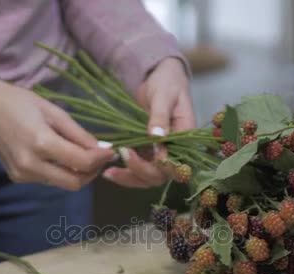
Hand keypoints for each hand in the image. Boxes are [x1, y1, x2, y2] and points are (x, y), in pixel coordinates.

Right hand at [0, 80, 114, 190]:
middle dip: (91, 172)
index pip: (82, 163)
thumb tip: (102, 149)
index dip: (101, 159)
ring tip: (77, 152)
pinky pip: (47, 179)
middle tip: (97, 157)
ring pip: (62, 183)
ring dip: (75, 172)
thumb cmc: (21, 103)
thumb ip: (79, 134)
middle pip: (74, 183)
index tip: (110, 151)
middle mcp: (31, 164)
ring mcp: (22, 174)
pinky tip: (56, 155)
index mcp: (41, 143)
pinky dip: (58, 171)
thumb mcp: (54, 112)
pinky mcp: (17, 178)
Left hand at [103, 57, 195, 187]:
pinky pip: (139, 168)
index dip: (157, 164)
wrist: (160, 76)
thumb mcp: (164, 95)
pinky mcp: (148, 152)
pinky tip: (109, 171)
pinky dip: (125, 172)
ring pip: (148, 176)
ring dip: (130, 177)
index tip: (135, 152)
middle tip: (120, 156)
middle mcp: (176, 150)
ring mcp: (161, 153)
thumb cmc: (167, 82)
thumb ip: (160, 116)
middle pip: (161, 174)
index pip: (175, 162)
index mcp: (185, 137)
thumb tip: (157, 137)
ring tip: (108, 173)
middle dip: (139, 171)